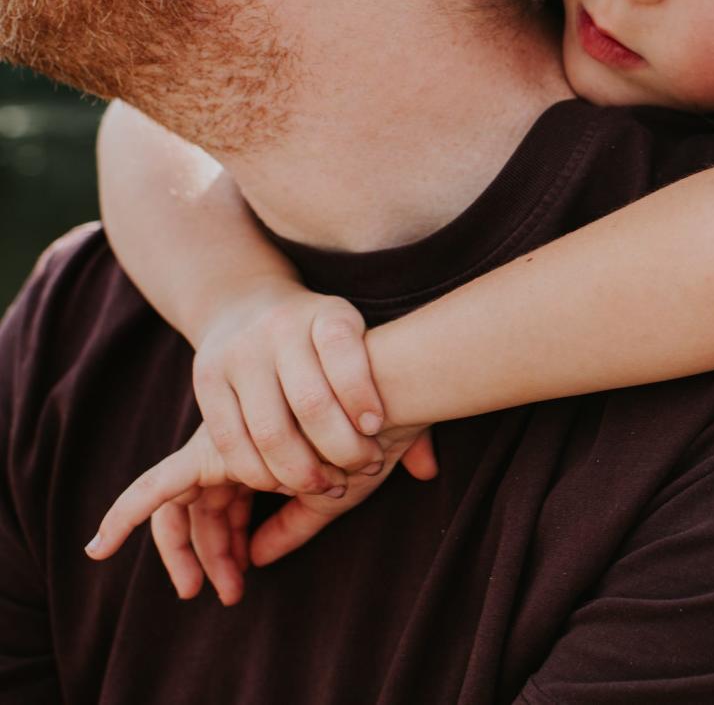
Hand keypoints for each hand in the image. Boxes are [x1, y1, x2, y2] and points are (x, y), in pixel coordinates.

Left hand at [85, 423, 437, 602]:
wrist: (385, 385)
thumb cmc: (371, 433)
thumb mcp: (335, 491)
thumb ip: (295, 524)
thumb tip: (257, 558)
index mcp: (266, 452)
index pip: (225, 508)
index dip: (225, 549)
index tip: (237, 584)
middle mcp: (239, 444)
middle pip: (201, 509)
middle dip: (209, 553)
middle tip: (225, 593)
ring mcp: (223, 443)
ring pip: (180, 508)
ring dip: (184, 551)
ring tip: (204, 589)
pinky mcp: (211, 449)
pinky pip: (156, 489)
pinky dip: (126, 515)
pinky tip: (103, 544)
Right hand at [192, 280, 394, 494]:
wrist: (246, 305)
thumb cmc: (325, 344)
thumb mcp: (363, 347)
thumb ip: (397, 402)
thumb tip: (429, 470)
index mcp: (326, 313)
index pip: (343, 350)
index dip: (362, 393)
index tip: (376, 428)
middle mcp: (279, 328)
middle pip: (310, 402)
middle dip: (340, 449)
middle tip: (361, 469)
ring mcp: (238, 354)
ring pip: (270, 431)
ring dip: (302, 472)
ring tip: (327, 484)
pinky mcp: (207, 380)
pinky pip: (231, 441)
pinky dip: (259, 473)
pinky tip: (284, 482)